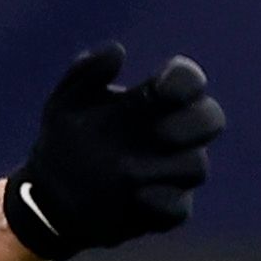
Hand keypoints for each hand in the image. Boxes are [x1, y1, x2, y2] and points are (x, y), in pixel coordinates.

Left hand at [2, 44, 224, 258]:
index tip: (161, 86)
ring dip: (168, 167)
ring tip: (126, 171)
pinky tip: (135, 197)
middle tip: (162, 133)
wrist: (50, 192)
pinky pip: (178, 208)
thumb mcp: (65, 102)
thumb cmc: (66, 137)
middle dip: (194, 124)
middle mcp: (172, 133)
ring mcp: (171, 172)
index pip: (187, 80)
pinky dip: (162, 202)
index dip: (184, 80)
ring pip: (196, 167)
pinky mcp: (165, 208)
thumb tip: (117, 52)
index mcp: (154, 100)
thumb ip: (86, 72)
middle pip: (210, 120)